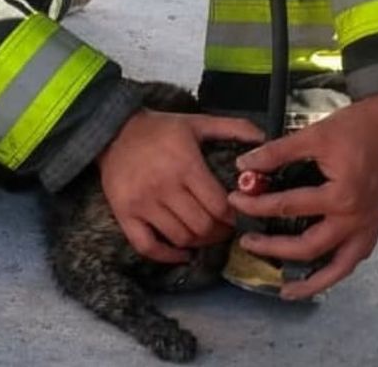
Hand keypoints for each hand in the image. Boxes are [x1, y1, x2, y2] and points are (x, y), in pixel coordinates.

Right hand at [98, 109, 263, 262]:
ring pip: (180, 238)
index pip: (218, 206)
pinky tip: (183, 254)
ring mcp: (142, 204)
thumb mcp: (198, 121)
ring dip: (199, 243)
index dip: (234, 217)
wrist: (113, 131)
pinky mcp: (124, 215)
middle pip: (202, 226)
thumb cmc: (160, 128)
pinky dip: (168, 256)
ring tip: (207, 236)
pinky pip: (147, 246)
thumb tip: (264, 138)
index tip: (239, 216)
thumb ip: (233, 127)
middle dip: (220, 232)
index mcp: (186, 165)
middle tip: (226, 229)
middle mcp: (164, 187)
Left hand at [229, 88, 377, 299]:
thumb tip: (244, 165)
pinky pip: (355, 257)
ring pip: (340, 267)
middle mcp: (357, 219)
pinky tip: (320, 272)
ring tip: (287, 291)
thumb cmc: (357, 126)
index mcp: (340, 197)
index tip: (235, 201)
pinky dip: (336, 269)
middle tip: (247, 245)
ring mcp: (370, 225)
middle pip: (309, 247)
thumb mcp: (313, 135)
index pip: (287, 207)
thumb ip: (277, 153)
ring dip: (313, 282)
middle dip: (274, 249)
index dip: (256, 205)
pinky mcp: (376, 224)